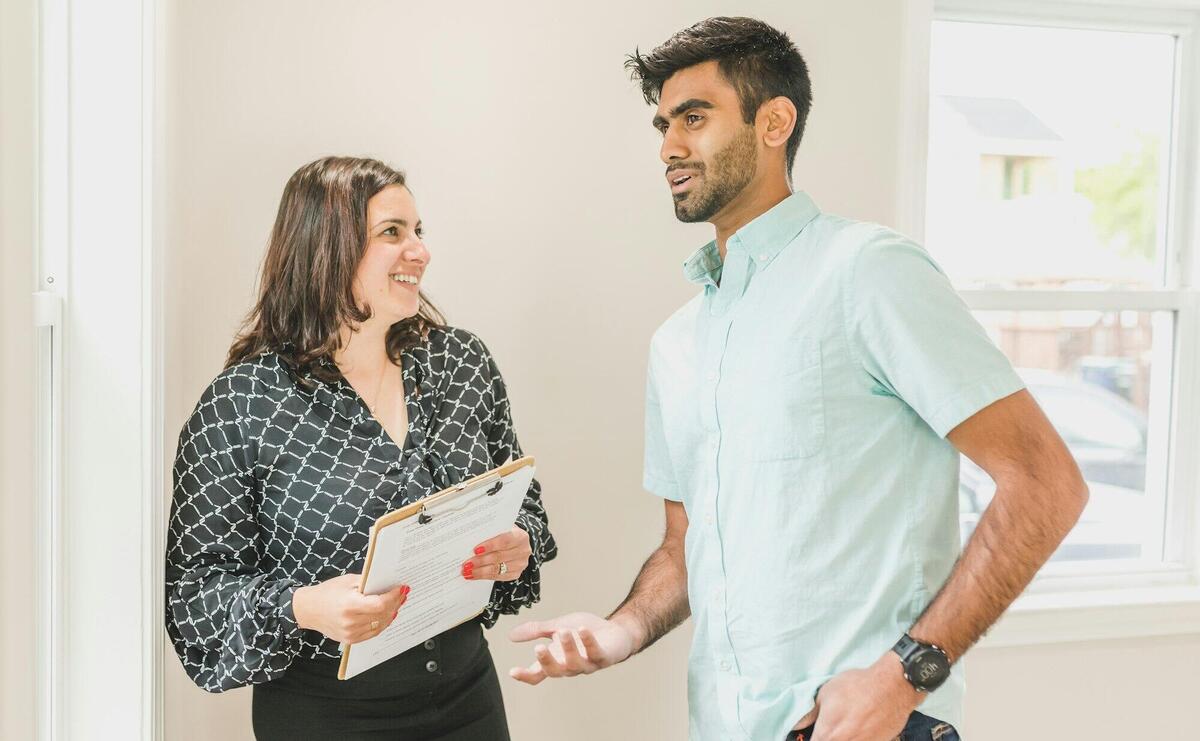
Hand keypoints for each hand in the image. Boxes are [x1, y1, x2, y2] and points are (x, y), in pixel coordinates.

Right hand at [291, 573, 409, 643]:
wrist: (308, 609)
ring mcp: (350, 633)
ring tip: (398, 603)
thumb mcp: (348, 581)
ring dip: (392, 613)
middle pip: (382, 614)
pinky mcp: (350, 639)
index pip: (380, 603)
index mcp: (349, 605)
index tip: (401, 588)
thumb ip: (368, 583)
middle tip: (403, 594)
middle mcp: (350, 621)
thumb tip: (388, 583)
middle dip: (395, 603)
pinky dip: (382, 623)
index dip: (394, 597)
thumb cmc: (327, 592)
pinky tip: (387, 615)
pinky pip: (373, 632)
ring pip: (381, 625)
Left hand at [462, 526, 530, 581]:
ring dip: (479, 571)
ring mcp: (520, 564)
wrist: (516, 542)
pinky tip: (473, 575)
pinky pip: (497, 577)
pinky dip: (483, 577)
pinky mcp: (516, 574)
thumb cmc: (505, 534)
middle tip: (466, 563)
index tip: (475, 550)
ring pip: (497, 569)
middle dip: (480, 561)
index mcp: (520, 536)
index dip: (490, 546)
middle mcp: (523, 551)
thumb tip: (470, 540)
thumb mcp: (501, 529)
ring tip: (467, 571)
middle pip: (499, 557)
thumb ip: (490, 533)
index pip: (504, 541)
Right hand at [507, 612, 637, 684]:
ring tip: (563, 631)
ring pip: (575, 664)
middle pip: (555, 671)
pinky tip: (582, 629)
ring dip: (568, 648)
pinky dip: (588, 641)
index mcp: (557, 660)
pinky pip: (595, 653)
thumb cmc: (585, 633)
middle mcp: (570, 666)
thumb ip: (536, 630)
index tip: (512, 671)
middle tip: (538, 648)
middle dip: (546, 661)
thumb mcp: (556, 626)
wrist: (615, 632)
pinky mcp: (604, 658)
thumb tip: (511, 635)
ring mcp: (588, 664)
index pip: (538, 674)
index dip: (525, 675)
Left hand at [792, 654, 921, 740]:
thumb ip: (811, 713)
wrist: (892, 687)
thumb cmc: (857, 686)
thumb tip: (799, 725)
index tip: (814, 734)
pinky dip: (859, 737)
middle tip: (831, 728)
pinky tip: (860, 728)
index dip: (813, 738)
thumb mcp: (826, 693)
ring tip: (848, 727)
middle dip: (827, 737)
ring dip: (844, 737)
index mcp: (827, 734)